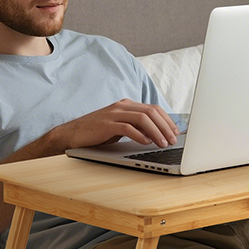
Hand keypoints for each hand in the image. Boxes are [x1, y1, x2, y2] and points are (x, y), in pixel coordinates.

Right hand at [55, 99, 179, 148]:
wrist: (72, 134)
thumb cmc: (98, 133)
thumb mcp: (121, 128)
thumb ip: (137, 127)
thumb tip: (157, 135)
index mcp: (127, 105)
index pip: (153, 108)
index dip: (168, 120)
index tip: (176, 132)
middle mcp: (122, 106)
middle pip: (151, 112)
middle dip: (166, 126)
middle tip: (173, 140)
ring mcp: (114, 114)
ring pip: (142, 118)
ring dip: (156, 131)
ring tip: (163, 143)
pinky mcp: (106, 124)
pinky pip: (127, 127)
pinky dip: (140, 135)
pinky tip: (146, 143)